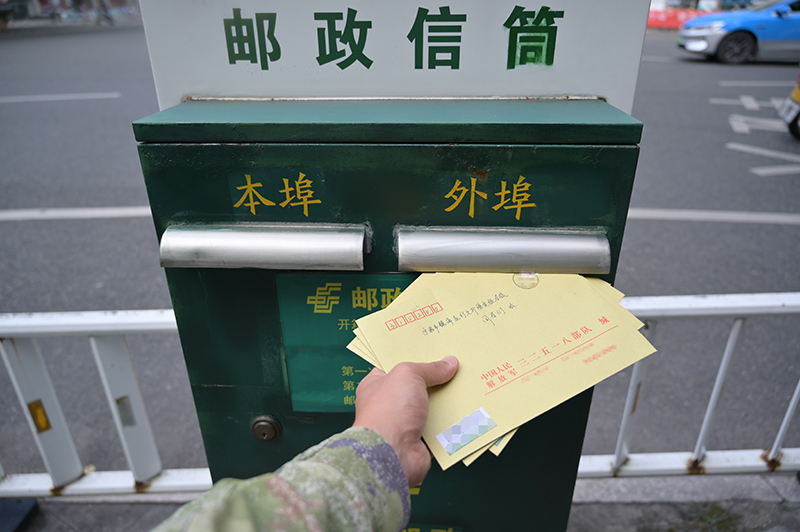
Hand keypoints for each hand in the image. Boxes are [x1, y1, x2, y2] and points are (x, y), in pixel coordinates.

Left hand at [352, 356, 458, 486]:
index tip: (433, 351)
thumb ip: (429, 368)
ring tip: (467, 385)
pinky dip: (452, 422)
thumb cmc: (388, 411)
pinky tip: (468, 410)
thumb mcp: (408, 375)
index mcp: (376, 385)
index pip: (395, 367)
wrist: (392, 454)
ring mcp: (404, 424)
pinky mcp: (420, 440)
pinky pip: (440, 427)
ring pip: (431, 407)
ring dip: (447, 401)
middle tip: (456, 367)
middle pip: (417, 387)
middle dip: (435, 379)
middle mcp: (389, 404)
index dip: (413, 358)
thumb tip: (449, 363)